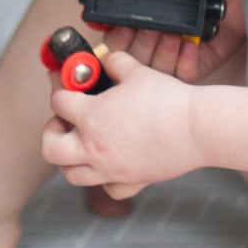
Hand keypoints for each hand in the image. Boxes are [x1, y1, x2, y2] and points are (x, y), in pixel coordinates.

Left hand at [42, 50, 201, 196]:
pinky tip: (110, 165)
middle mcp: (94, 146)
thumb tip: (105, 57)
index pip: (58, 102)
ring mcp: (110, 169)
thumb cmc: (168, 98)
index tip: (64, 85)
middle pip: (50, 149)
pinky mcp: (131, 181)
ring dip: (69, 160)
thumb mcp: (137, 71)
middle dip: (51, 133)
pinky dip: (103, 180)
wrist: (197, 127)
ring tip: (81, 145)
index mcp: (91, 116)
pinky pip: (107, 190)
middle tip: (64, 122)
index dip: (59, 89)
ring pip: (71, 175)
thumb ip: (115, 61)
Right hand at [103, 0, 246, 83]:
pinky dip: (184, 63)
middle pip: (130, 55)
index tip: (122, 25)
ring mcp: (175, 52)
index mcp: (143, 13)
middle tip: (153, 28)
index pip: (115, 32)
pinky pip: (183, 75)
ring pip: (154, 68)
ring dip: (161, 53)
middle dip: (139, 43)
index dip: (114, 32)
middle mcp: (155, 35)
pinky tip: (192, 45)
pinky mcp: (198, 63)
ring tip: (175, 34)